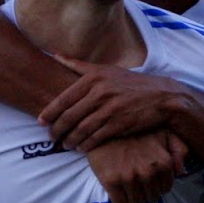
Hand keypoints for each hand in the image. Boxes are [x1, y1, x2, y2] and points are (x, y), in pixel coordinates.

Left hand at [41, 58, 188, 150]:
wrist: (162, 97)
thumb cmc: (130, 83)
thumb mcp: (106, 69)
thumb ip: (78, 65)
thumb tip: (54, 54)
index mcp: (94, 78)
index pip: (64, 98)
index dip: (50, 112)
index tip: (41, 122)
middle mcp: (100, 92)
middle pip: (69, 116)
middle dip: (57, 129)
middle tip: (52, 137)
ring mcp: (110, 109)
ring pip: (81, 129)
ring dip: (70, 140)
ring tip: (65, 144)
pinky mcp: (119, 124)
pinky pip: (96, 138)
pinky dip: (85, 145)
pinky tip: (81, 147)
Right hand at [84, 131, 185, 202]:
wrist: (104, 126)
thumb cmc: (136, 130)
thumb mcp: (164, 133)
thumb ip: (179, 149)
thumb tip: (181, 171)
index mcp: (163, 162)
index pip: (165, 189)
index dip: (157, 185)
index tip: (149, 179)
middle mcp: (148, 172)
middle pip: (151, 198)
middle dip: (146, 192)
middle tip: (137, 182)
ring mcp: (129, 177)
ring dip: (133, 198)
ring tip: (128, 187)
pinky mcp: (111, 181)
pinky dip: (120, 201)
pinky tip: (118, 190)